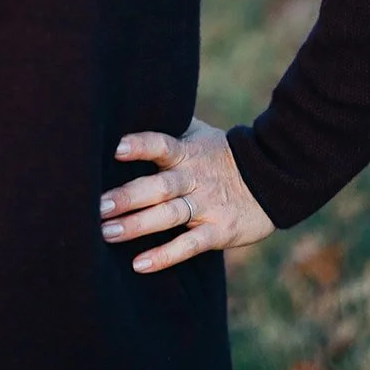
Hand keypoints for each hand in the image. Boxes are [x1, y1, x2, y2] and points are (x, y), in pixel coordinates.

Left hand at [99, 117, 273, 272]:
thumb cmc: (221, 153)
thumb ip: (170, 126)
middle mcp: (194, 177)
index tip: (116, 148)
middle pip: (159, 186)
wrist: (273, 178)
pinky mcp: (218, 231)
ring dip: (137, 225)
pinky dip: (165, 255)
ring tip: (106, 232)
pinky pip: (189, 245)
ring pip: (169, 215)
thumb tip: (133, 105)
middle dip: (128, 196)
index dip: (140, 145)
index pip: (161, 144)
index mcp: (187, 152)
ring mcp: (206, 205)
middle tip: (97, 206)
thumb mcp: (199, 133)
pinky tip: (139, 264)